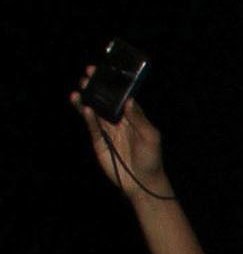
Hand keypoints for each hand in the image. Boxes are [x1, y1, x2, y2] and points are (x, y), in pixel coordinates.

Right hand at [73, 83, 168, 200]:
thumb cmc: (151, 159)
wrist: (143, 183)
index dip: (111, 83)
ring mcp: (107, 130)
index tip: (104, 71)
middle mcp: (117, 120)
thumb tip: (129, 101)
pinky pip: (92, 126)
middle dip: (96, 87)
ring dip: (87, 99)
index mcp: (131, 115)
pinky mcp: (99, 141)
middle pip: (104, 100)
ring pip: (94, 111)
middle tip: (88, 75)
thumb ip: (140, 119)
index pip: (119, 95)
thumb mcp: (151, 137)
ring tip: (80, 89)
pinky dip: (88, 117)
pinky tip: (85, 108)